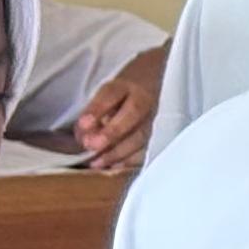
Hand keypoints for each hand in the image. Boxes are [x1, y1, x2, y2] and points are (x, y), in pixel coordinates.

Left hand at [67, 49, 166, 174]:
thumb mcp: (110, 92)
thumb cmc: (126, 92)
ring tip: (98, 162)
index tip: (83, 125)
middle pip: (133, 114)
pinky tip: (116, 166)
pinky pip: (150, 148)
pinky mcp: (164, 133)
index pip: (112, 94)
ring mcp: (158, 116)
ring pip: (143, 134)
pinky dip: (132, 159)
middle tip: (91, 146)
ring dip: (119, 151)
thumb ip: (97, 111)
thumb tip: (84, 135)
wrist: (159, 83)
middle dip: (112, 132)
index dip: (97, 109)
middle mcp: (146, 98)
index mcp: (128, 84)